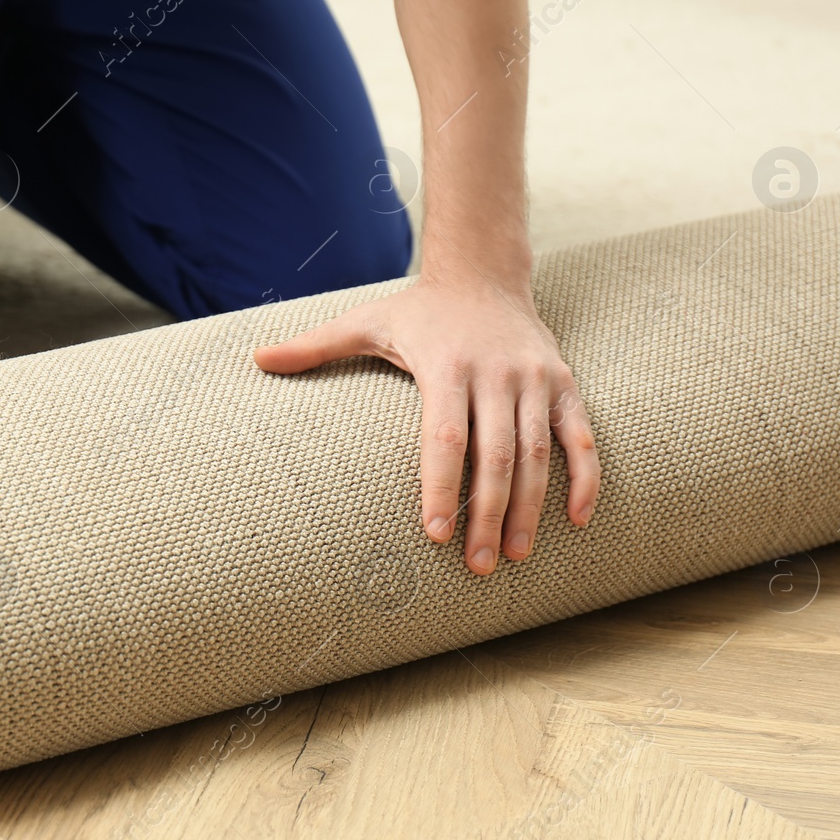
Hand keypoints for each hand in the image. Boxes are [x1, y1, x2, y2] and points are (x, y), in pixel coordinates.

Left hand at [253, 275, 599, 574]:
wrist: (484, 273)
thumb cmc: (418, 311)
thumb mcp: (366, 321)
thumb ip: (314, 347)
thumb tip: (255, 358)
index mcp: (445, 364)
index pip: (445, 437)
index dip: (441, 486)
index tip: (435, 533)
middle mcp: (495, 373)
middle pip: (494, 455)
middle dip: (486, 514)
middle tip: (475, 566)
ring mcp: (535, 379)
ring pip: (537, 454)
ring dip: (529, 508)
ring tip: (514, 556)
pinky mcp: (563, 384)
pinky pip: (580, 436)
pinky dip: (584, 478)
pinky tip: (577, 521)